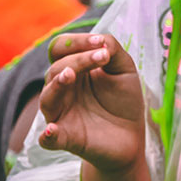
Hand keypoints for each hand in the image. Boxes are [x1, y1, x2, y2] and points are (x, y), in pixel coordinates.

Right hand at [36, 33, 146, 171]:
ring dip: (57, 85)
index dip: (75, 42)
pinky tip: (52, 130)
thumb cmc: (123, 100)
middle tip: (103, 57)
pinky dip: (48, 136)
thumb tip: (99, 41)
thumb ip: (113, 50)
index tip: (100, 42)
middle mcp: (61, 90)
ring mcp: (61, 114)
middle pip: (56, 69)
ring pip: (47, 98)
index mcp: (72, 69)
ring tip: (70, 75)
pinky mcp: (66, 139)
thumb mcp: (124, 69)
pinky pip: (49, 139)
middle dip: (78, 60)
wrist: (132, 136)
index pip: (60, 49)